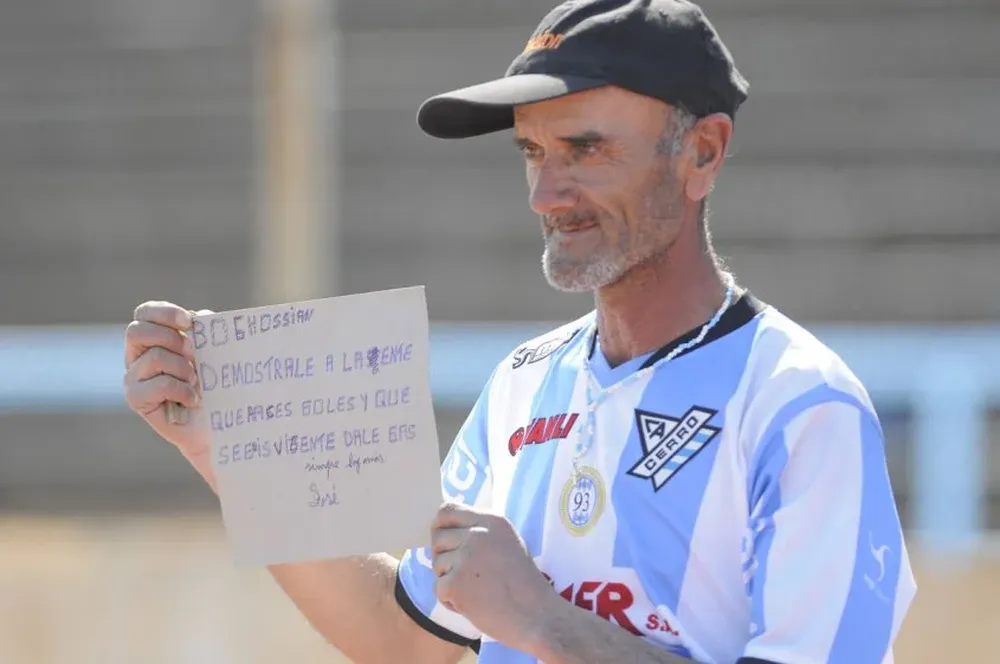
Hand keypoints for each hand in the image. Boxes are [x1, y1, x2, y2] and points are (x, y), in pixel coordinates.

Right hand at [123, 300, 215, 486]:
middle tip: (194, 355)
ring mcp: (133, 378)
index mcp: (153, 339)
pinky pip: (160, 384)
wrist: (217, 424)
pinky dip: (182, 390)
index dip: (165, 313)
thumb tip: (202, 317)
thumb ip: (205, 331)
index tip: (190, 322)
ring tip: (196, 383)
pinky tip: (192, 400)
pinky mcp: (136, 399)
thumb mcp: (213, 352)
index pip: (145, 313)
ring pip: (154, 357)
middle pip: (137, 330)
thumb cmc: (215, 385)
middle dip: (172, 339)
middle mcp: (137, 356)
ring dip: (184, 369)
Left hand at [430, 502, 556, 651]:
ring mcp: (465, 558)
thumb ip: (481, 531)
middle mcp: (477, 534)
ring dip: (449, 580)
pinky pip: (439, 589)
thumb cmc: (524, 584)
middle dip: (444, 556)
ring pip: (437, 564)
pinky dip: (451, 601)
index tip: (444, 540)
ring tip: (476, 591)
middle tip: (464, 574)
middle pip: (438, 537)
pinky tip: (473, 605)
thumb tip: (445, 529)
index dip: (440, 526)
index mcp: (491, 521)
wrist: (536, 616)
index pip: (448, 511)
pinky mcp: (455, 583)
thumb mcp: (508, 542)